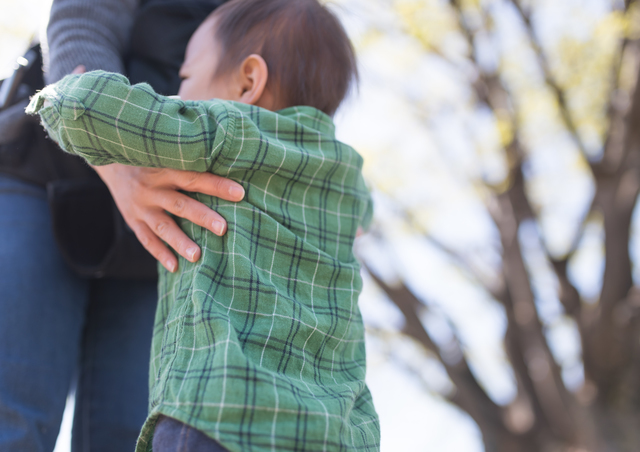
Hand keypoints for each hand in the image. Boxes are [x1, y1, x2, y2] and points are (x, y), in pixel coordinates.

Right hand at [93, 164, 244, 272]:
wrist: (110, 161)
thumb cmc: (151, 157)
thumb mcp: (165, 154)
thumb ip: (189, 163)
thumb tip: (228, 166)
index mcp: (165, 168)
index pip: (195, 177)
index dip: (217, 185)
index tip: (240, 193)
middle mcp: (152, 187)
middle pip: (181, 204)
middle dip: (202, 217)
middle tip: (223, 228)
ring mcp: (141, 206)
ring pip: (163, 226)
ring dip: (180, 242)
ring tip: (197, 256)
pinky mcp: (132, 220)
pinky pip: (146, 239)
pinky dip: (160, 253)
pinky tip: (175, 267)